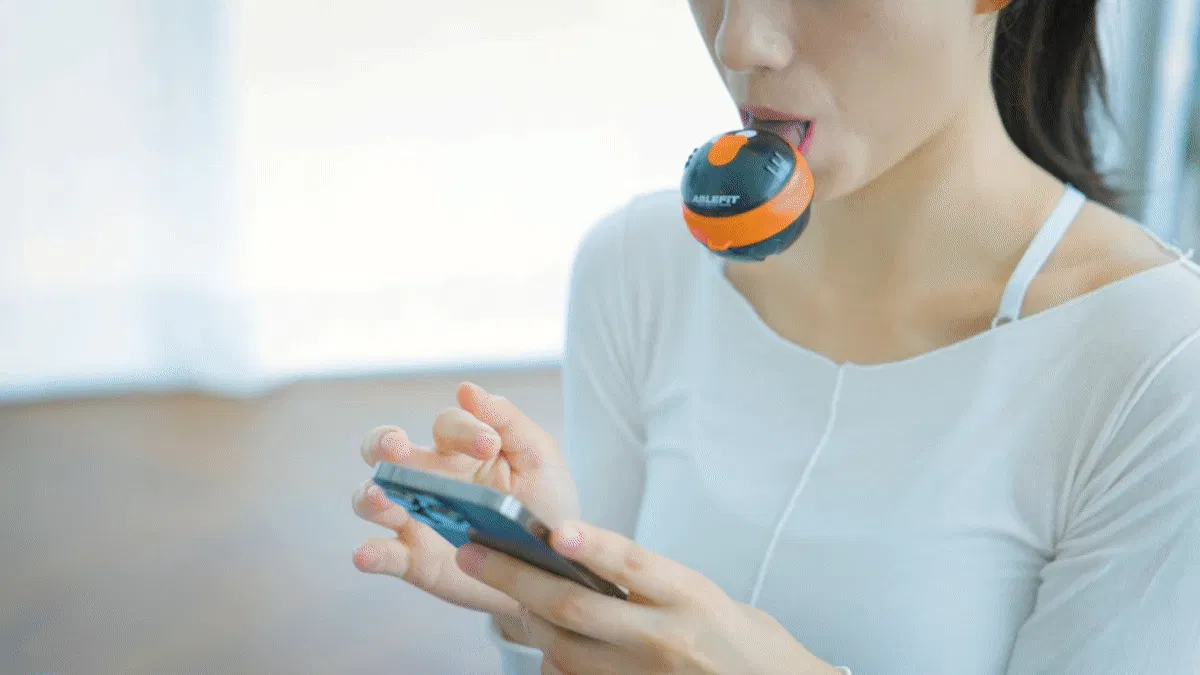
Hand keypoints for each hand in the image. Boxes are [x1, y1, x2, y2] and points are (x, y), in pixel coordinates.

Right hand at [351, 381, 579, 617]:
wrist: (553, 568)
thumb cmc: (544, 505)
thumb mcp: (540, 459)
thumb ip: (508, 422)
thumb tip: (467, 389)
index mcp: (461, 449)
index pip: (446, 425)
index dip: (464, 430)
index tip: (489, 445)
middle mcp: (429, 477)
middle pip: (385, 449)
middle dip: (383, 443)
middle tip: (397, 447)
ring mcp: (416, 518)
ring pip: (371, 498)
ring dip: (370, 495)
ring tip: (383, 498)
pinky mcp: (414, 560)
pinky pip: (383, 554)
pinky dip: (370, 554)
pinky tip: (368, 554)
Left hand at [456, 520, 838, 674]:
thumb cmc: (743, 641)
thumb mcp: (706, 595)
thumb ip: (651, 579)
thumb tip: (583, 557)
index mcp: (690, 597)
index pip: (634, 565)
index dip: (594, 546)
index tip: (556, 530)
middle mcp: (664, 638)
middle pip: (578, 607)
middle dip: (516, 578)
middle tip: (472, 553)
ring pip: (564, 648)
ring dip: (522, 618)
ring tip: (493, 588)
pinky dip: (549, 656)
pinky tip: (533, 637)